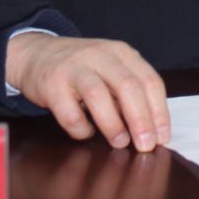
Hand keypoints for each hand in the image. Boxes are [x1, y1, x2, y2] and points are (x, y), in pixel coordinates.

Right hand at [7, 34, 170, 150]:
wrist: (35, 54)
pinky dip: (81, 128)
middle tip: (146, 145)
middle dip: (141, 120)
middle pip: (128, 86)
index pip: (149, 80)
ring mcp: (74, 68)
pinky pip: (70, 113)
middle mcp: (100, 55)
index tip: (163, 137)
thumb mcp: (110, 69)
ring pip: (98, 95)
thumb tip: (151, 129)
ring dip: (113, 124)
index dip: (159, 111)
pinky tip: (85, 132)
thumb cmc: (81, 69)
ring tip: (120, 142)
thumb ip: (129, 92)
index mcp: (121, 52)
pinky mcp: (52, 84)